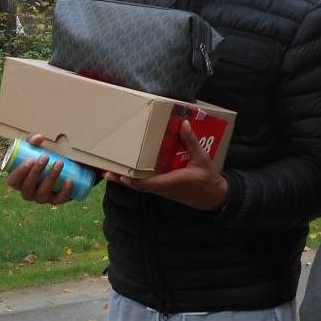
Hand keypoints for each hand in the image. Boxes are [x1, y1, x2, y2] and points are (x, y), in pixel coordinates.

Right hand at [5, 133, 72, 204]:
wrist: (64, 168)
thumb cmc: (43, 158)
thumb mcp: (36, 148)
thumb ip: (33, 141)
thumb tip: (39, 137)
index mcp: (19, 181)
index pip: (12, 181)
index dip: (19, 172)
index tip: (30, 160)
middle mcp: (28, 192)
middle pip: (28, 187)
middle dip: (36, 172)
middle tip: (45, 157)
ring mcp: (41, 198)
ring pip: (43, 193)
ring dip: (51, 178)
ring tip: (59, 163)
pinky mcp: (55, 200)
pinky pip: (59, 200)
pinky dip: (65, 192)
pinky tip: (69, 181)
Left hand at [103, 120, 227, 210]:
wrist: (214, 197)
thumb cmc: (207, 179)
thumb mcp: (202, 158)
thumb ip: (191, 141)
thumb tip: (183, 123)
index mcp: (169, 182)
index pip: (144, 183)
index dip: (129, 179)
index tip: (117, 172)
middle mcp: (162, 188)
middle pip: (136, 185)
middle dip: (121, 178)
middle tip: (106, 169)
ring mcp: (163, 189)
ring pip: (140, 185)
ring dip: (126, 178)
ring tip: (113, 168)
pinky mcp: (165, 188)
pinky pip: (147, 184)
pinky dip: (136, 178)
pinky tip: (132, 170)